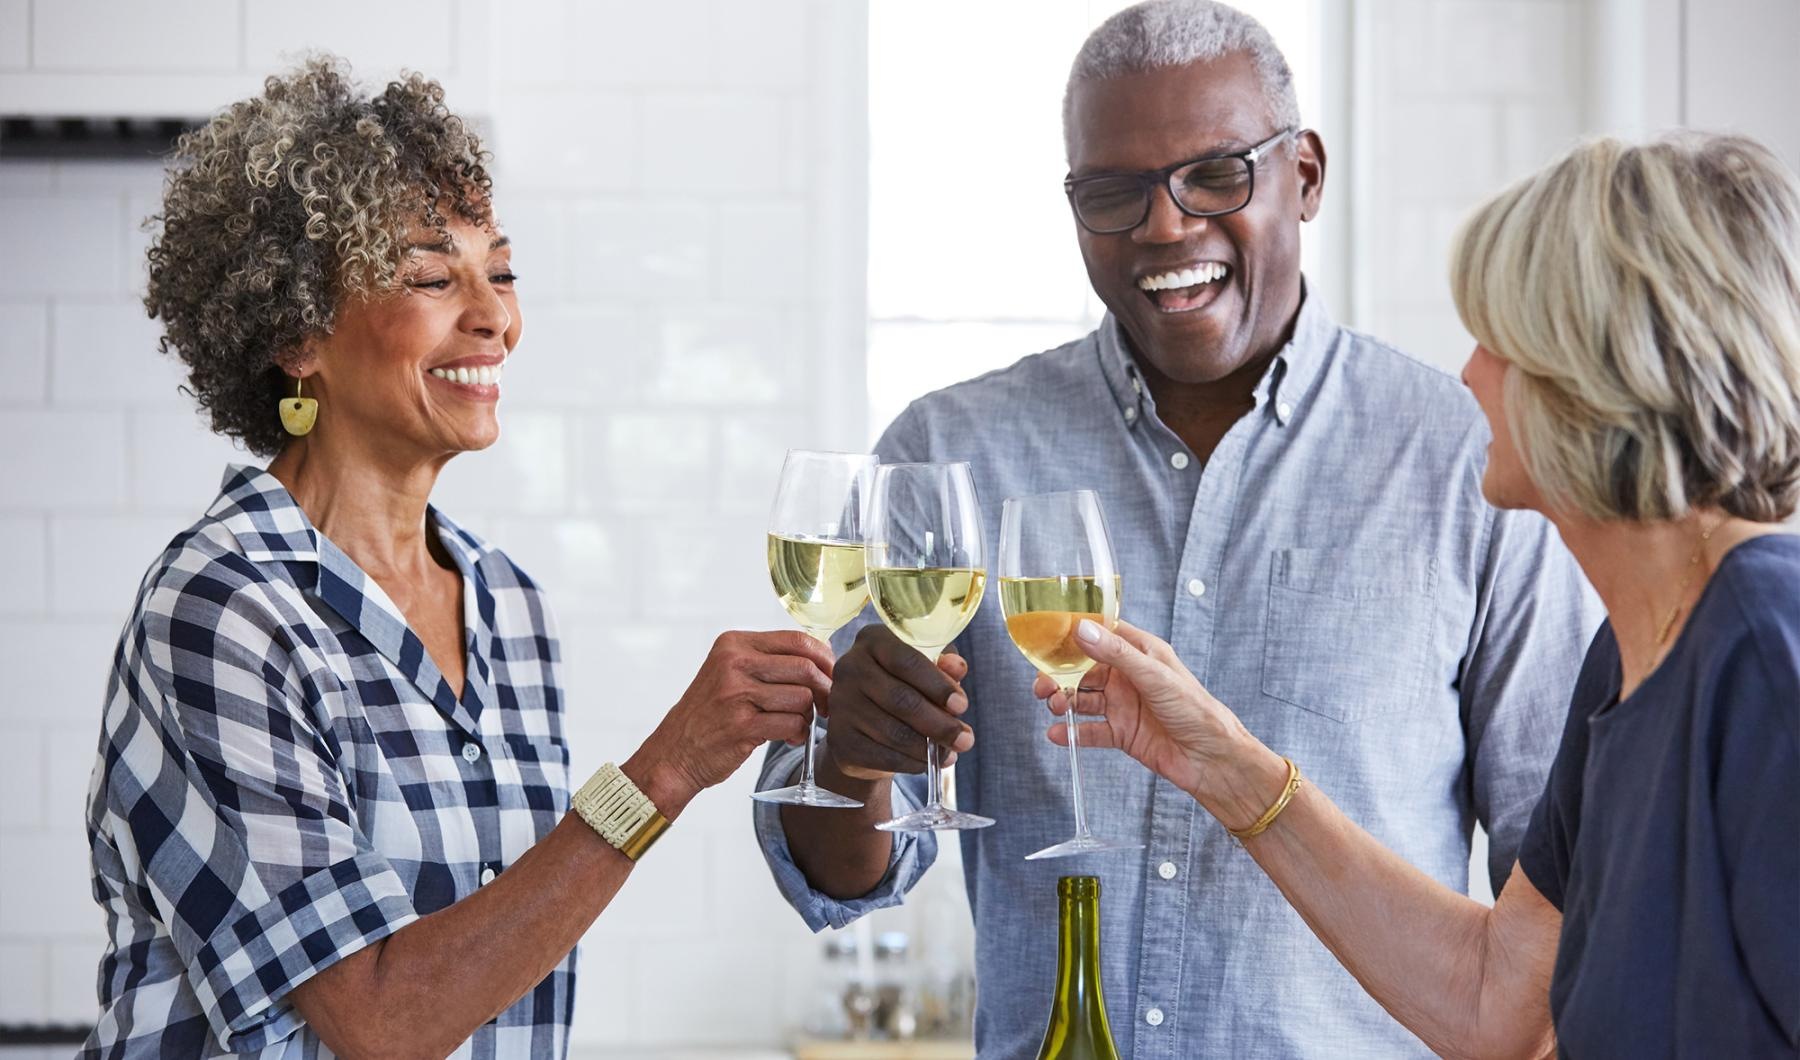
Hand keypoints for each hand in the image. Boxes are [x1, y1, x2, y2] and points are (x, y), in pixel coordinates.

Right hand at [627, 631, 834, 813]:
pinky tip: (789, 737)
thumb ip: (769, 661)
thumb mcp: (731, 673)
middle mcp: (733, 663)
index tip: (832, 675)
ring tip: (796, 724)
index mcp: (734, 644)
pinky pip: (792, 724)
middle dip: (824, 689)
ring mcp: (736, 694)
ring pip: (802, 698)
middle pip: (805, 668)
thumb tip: (824, 657)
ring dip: (807, 716)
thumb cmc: (710, 714)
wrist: (674, 753)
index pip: (797, 640)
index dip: (824, 659)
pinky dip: (798, 733)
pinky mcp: (742, 725)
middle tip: (826, 706)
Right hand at [820, 624, 973, 780]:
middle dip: (939, 724)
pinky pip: (882, 755)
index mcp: (873, 640)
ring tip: (950, 753)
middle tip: (965, 740)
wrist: (865, 723)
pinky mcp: (840, 739)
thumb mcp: (926, 669)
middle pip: (901, 700)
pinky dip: (911, 763)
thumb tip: (956, 668)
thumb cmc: (903, 686)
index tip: (961, 705)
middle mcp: (850, 668)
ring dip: (928, 748)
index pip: (907, 661)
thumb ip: (943, 665)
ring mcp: (841, 704)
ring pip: (893, 732)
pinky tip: (927, 763)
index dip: (937, 685)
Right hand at [1033, 619, 1255, 804]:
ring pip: (1083, 699)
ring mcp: (1124, 706)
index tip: (1047, 638)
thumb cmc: (1195, 710)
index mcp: (1140, 653)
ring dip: (1064, 702)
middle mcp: (1129, 677)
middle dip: (1059, 675)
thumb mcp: (1154, 675)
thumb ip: (1116, 654)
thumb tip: (1082, 630)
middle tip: (1042, 685)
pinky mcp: (1122, 733)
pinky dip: (1072, 733)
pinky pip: (1091, 731)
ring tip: (1054, 707)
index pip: (1101, 635)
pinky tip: (1058, 734)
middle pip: (1084, 670)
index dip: (1074, 635)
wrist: (1212, 759)